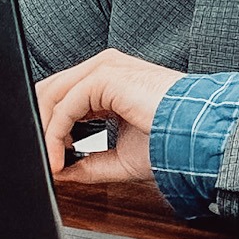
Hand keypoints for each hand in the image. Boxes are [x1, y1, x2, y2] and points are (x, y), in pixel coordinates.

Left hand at [36, 50, 183, 186]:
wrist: (197, 135)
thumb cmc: (172, 141)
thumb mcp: (121, 156)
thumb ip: (90, 162)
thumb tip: (62, 171)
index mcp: (110, 80)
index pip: (63, 95)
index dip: (50, 127)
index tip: (53, 158)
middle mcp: (105, 68)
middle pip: (52, 91)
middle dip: (41, 127)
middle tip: (45, 160)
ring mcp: (104, 67)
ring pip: (54, 96)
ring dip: (45, 133)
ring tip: (50, 163)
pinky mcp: (104, 75)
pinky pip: (65, 105)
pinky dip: (55, 134)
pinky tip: (58, 158)